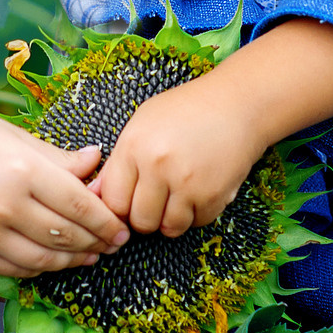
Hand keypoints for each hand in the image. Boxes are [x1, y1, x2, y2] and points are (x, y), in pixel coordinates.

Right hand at [0, 103, 128, 277]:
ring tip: (89, 256)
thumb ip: (55, 156)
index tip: (122, 228)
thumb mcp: (11, 133)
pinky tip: (52, 261)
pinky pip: (15, 270)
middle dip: (97, 242)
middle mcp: (9, 208)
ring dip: (72, 261)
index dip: (108, 221)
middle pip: (67, 236)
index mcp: (24, 172)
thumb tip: (94, 161)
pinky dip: (39, 269)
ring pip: (44, 260)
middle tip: (114, 243)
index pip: (81, 206)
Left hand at [97, 18, 332, 234]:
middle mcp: (158, 166)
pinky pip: (196, 223)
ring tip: (178, 195)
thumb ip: (118, 162)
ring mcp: (187, 183)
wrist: (238, 105)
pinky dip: (197, 214)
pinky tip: (199, 190)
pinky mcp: (213, 195)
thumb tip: (95, 195)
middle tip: (155, 201)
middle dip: (145, 216)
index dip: (118, 207)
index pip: (112, 201)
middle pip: (138, 221)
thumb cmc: (186, 111)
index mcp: (134, 146)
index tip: (128, 202)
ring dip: (171, 219)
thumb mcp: (142, 124)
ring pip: (168, 228)